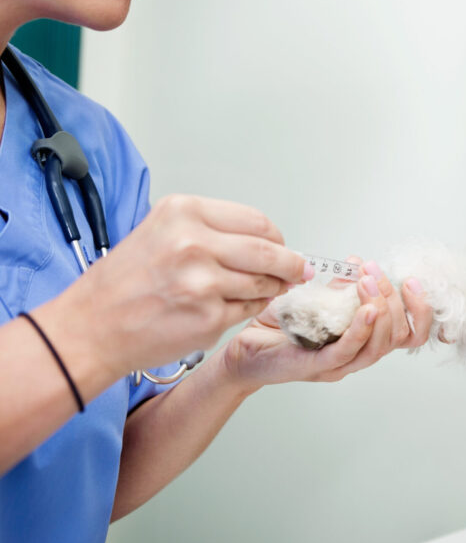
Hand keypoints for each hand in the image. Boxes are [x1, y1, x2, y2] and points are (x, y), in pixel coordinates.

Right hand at [53, 195, 308, 376]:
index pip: (256, 221)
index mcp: (184, 213)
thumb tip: (264, 240)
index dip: (277, 237)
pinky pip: (249, 310)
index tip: (283, 246)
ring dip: (272, 288)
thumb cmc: (122, 284)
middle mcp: (194, 242)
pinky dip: (252, 308)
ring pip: (263, 282)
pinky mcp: (209, 317)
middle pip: (268, 251)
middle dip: (290, 264)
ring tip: (264, 290)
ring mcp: (204, 282)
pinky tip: (238, 307)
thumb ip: (212, 231)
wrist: (90, 329)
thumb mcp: (161, 232)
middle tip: (298, 271)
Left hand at [221, 258, 432, 387]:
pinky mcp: (317, 367)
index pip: (410, 333)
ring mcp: (339, 365)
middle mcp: (357, 356)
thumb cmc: (278, 329)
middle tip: (373, 273)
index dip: (420, 309)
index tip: (412, 281)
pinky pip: (347, 351)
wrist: (242, 352)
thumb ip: (340, 287)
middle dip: (393, 299)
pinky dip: (361, 330)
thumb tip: (359, 262)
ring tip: (368, 283)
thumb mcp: (317, 300)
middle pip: (398, 336)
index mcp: (363, 341)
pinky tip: (365, 310)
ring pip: (379, 346)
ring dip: (381, 310)